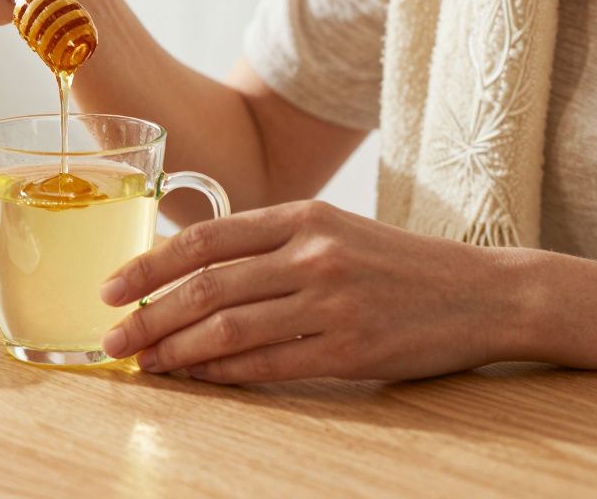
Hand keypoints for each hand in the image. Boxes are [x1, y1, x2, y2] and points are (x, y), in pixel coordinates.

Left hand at [99, 201, 527, 382]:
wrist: (485, 292)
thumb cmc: (397, 263)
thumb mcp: (333, 230)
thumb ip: (269, 243)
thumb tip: (190, 270)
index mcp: (303, 216)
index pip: (205, 238)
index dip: (149, 265)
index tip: (111, 289)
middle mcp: (313, 254)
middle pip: (206, 285)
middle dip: (147, 315)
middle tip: (112, 340)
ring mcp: (331, 303)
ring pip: (229, 328)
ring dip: (175, 351)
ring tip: (143, 365)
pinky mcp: (350, 350)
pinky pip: (268, 365)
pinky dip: (222, 375)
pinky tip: (195, 380)